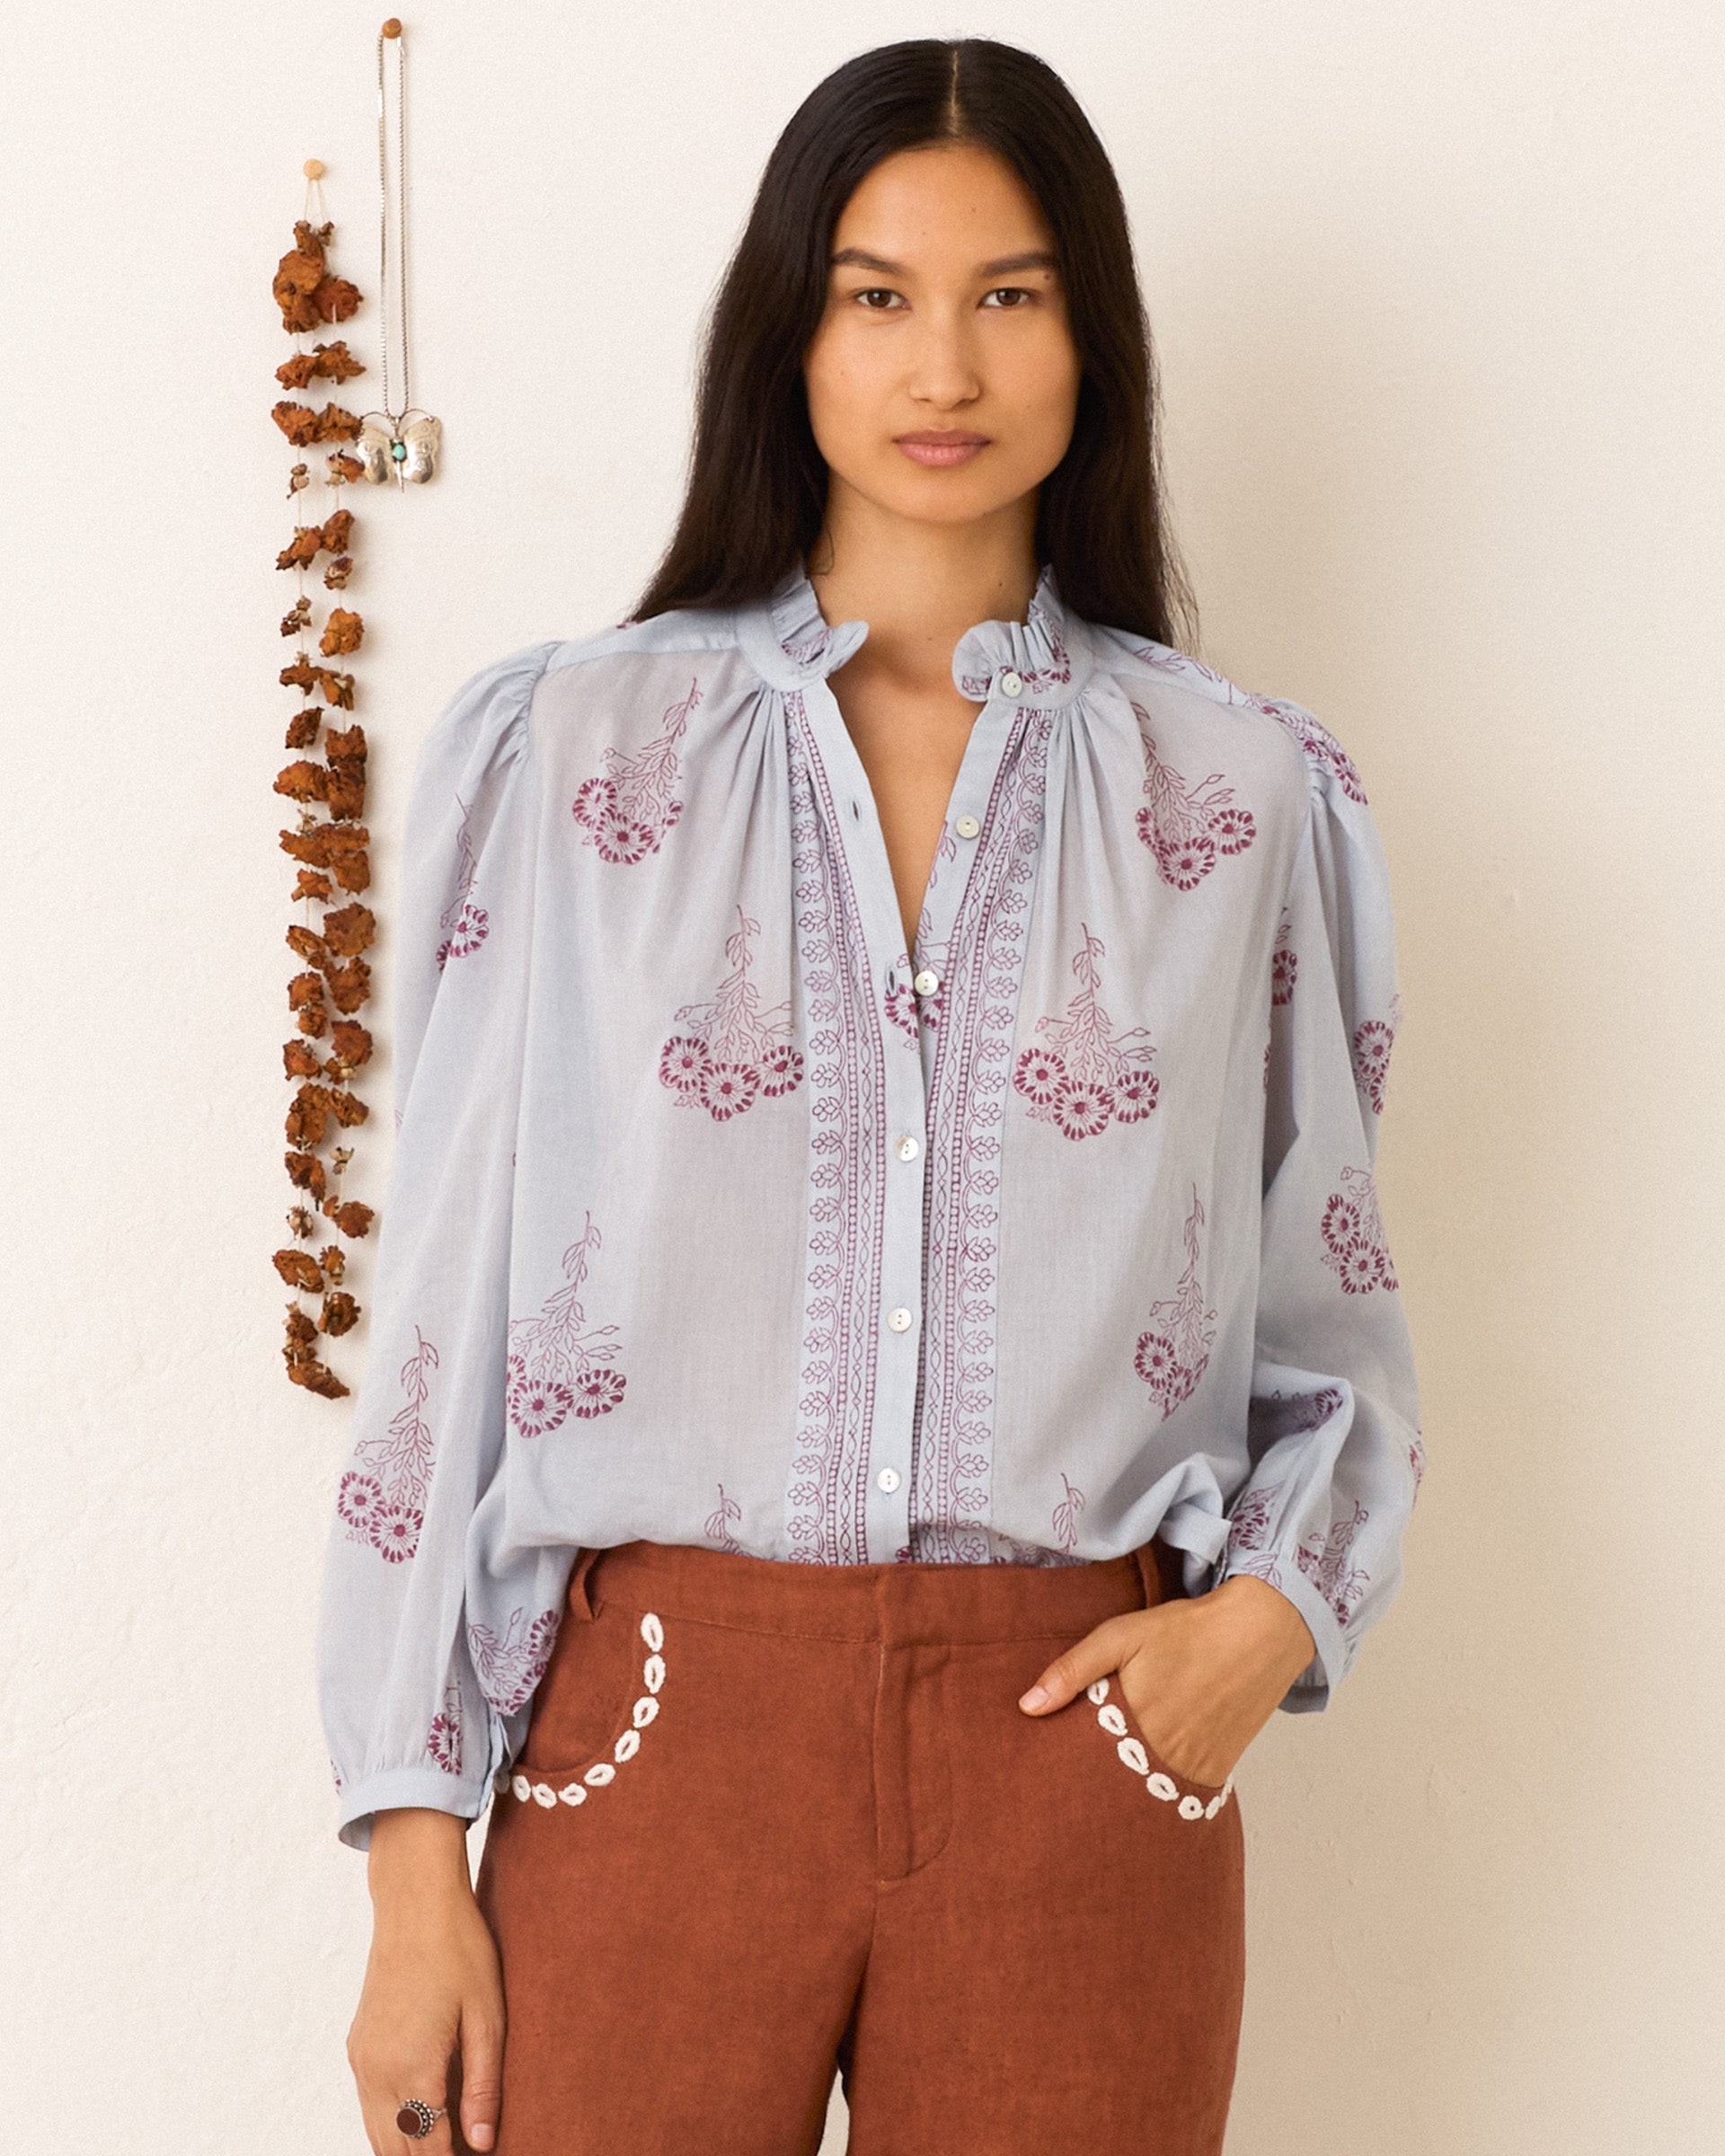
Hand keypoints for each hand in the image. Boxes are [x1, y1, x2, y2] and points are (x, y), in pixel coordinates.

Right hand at [348, 1808, 504, 2153]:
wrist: (415, 1903)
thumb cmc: (461, 1952)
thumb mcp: (488, 2018)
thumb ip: (483, 2087)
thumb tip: (484, 2145)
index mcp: (413, 2068)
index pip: (430, 2152)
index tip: (480, 2155)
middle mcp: (378, 2073)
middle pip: (398, 2152)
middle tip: (466, 2146)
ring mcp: (362, 2061)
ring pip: (378, 2136)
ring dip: (409, 2148)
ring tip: (449, 2139)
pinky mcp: (357, 2048)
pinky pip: (370, 2107)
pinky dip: (393, 2125)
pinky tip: (424, 2117)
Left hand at [1017, 1575, 1316, 1788]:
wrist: (1259, 1633)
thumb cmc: (1186, 1631)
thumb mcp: (1121, 1636)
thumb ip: (1073, 1670)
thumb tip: (1027, 1706)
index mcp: (1133, 1724)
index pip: (1085, 1765)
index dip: (1064, 1770)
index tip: (1045, 1772)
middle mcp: (1164, 1756)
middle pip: (1114, 1786)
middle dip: (1092, 1785)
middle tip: (1068, 1787)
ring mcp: (1193, 1770)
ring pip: (1146, 1796)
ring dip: (1126, 1791)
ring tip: (1103, 1786)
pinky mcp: (1217, 1773)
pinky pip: (1179, 1798)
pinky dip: (1159, 1791)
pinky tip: (1145, 1778)